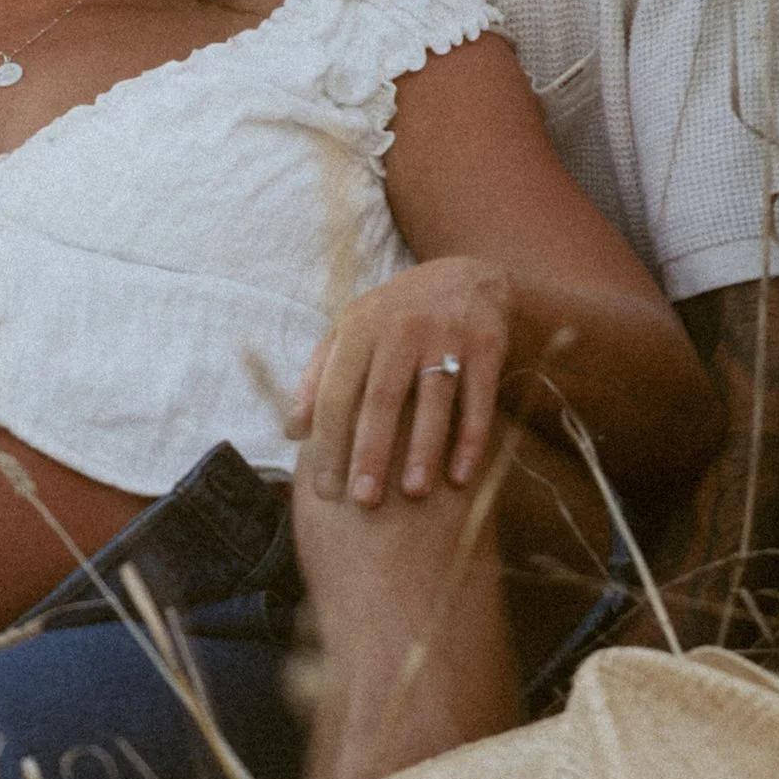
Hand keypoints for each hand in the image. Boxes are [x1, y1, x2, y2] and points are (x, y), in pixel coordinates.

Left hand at [289, 258, 515, 507]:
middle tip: (364, 501)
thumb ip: (318, 376)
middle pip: (382, 399)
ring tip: (413, 493)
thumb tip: (292, 432)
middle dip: (371, 452)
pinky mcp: (486, 347)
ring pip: (433, 400)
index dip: (328, 443)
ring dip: (423, 449)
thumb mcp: (351, 331)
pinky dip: (471, 440)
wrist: (467, 277)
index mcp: (360, 326)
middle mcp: (402, 328)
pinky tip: (460, 477)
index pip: (337, 392)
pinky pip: (478, 400)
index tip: (325, 489)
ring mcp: (447, 336)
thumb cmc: (396, 317)